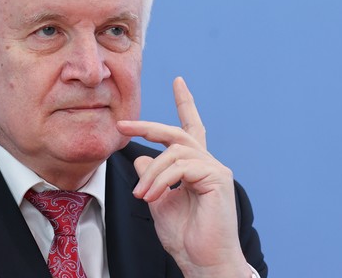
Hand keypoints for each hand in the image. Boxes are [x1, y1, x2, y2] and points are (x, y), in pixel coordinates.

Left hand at [116, 77, 248, 277]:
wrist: (204, 263)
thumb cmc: (185, 238)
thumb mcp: (159, 202)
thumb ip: (151, 177)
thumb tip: (139, 156)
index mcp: (196, 168)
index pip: (191, 129)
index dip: (185, 104)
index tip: (178, 81)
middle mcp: (209, 164)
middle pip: (178, 134)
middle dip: (149, 127)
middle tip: (123, 125)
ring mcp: (216, 170)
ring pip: (175, 152)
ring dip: (151, 173)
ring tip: (140, 195)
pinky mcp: (217, 179)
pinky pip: (182, 167)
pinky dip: (162, 180)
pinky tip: (151, 196)